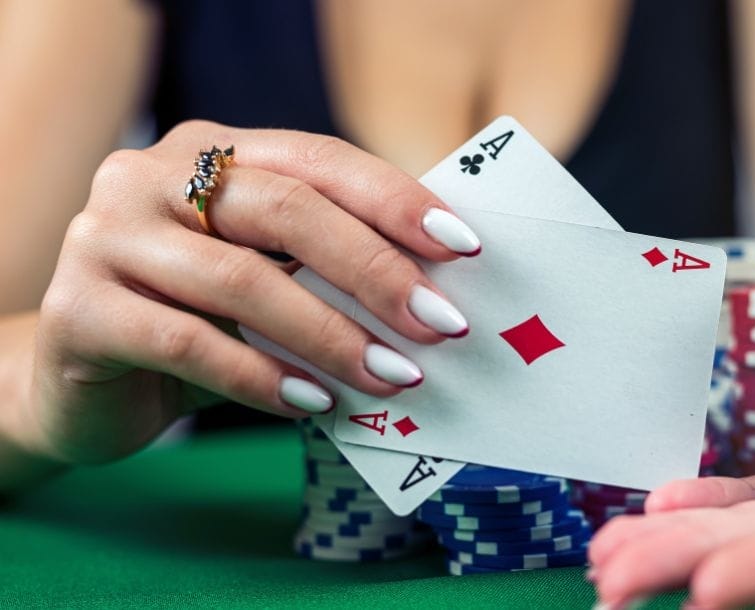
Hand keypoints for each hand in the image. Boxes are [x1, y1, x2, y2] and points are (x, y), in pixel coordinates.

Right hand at [25, 120, 480, 464]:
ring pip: (243, 282)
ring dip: (332, 336)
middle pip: (287, 210)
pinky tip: (315, 405)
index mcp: (207, 151)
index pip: (317, 161)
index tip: (464, 248)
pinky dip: (264, 377)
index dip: (395, 201)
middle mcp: (150, 177)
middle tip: (441, 325)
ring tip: (393, 377)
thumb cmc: (194, 321)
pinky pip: (190, 344)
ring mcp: (107, 237)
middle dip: (376, 270)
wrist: (80, 380)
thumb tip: (435, 290)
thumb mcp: (261, 279)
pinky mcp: (80, 310)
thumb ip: (321, 266)